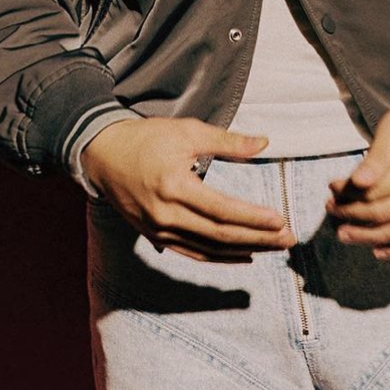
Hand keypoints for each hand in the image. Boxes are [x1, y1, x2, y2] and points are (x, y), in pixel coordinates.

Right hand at [83, 116, 295, 262]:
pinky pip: (192, 253)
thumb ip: (226, 141)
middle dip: (258, 238)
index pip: (222, 210)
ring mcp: (158, 230)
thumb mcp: (186, 132)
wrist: (101, 153)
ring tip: (274, 247)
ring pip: (208, 249)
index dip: (253, 218)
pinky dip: (220, 257)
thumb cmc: (145, 138)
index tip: (281, 220)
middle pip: (220, 234)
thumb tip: (264, 142)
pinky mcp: (154, 236)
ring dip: (244, 250)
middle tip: (288, 239)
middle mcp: (166, 215)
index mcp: (174, 186)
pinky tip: (244, 255)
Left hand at [325, 87, 389, 258]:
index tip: (331, 188)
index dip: (348, 193)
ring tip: (344, 233)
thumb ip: (377, 155)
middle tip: (330, 209)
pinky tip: (376, 250)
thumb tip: (356, 183)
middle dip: (352, 215)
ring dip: (369, 237)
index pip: (376, 191)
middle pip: (386, 214)